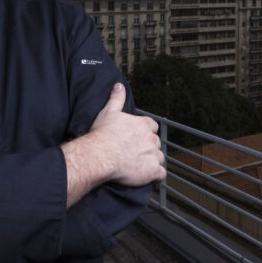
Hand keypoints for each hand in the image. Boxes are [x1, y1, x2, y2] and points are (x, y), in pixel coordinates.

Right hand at [61, 83, 165, 206]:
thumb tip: (118, 85)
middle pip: (156, 143)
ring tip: (140, 165)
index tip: (137, 137)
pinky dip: (157, 176)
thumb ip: (116, 98)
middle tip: (135, 152)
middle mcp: (152, 139)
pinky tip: (149, 177)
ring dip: (153, 161)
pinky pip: (161, 174)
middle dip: (148, 147)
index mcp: (143, 124)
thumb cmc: (103, 134)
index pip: (152, 126)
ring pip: (159, 158)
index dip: (146, 132)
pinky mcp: (152, 171)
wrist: (100, 155)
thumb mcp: (108, 112)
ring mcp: (153, 155)